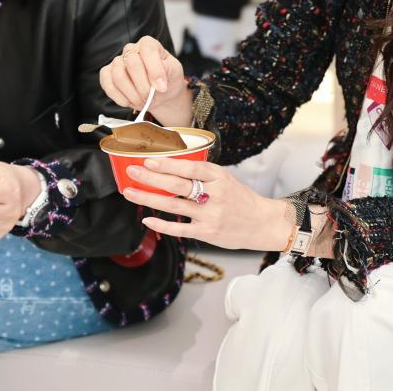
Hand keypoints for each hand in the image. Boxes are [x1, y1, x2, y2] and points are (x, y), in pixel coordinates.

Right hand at [100, 36, 191, 126]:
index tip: (162, 87)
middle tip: (151, 97)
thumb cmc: (167, 79)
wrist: (159, 93)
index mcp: (148, 44)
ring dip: (133, 94)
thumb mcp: (175, 73)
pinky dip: (121, 98)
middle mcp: (130, 50)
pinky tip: (131, 102)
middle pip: (132, 63)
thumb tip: (163, 67)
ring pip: (118, 76)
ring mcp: (116, 62)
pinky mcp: (106, 75)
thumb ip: (170, 69)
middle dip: (144, 86)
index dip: (154, 70)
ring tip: (143, 101)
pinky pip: (109, 86)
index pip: (148, 50)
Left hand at [121, 157, 292, 251]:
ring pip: (173, 205)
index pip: (191, 167)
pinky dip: (161, 225)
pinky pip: (179, 228)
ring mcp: (210, 215)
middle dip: (151, 177)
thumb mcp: (226, 179)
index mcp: (220, 177)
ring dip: (148, 198)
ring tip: (130, 193)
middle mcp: (215, 195)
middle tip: (132, 171)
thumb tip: (170, 167)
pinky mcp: (207, 232)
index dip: (169, 164)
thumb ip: (203, 174)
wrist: (262, 223)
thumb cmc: (240, 199)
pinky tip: (147, 220)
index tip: (150, 159)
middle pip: (177, 185)